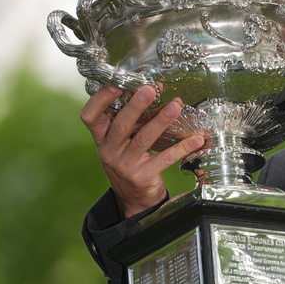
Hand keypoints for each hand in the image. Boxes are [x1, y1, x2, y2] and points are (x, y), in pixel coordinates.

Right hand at [79, 84, 204, 218]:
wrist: (133, 199)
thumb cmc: (129, 161)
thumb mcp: (122, 142)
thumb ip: (133, 121)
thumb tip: (156, 91)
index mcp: (101, 138)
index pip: (90, 116)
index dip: (100, 99)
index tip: (117, 84)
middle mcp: (109, 151)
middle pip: (121, 124)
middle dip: (137, 105)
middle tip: (151, 89)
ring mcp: (124, 165)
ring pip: (144, 139)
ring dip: (161, 121)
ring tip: (175, 106)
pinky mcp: (142, 176)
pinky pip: (164, 159)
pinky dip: (181, 148)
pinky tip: (195, 139)